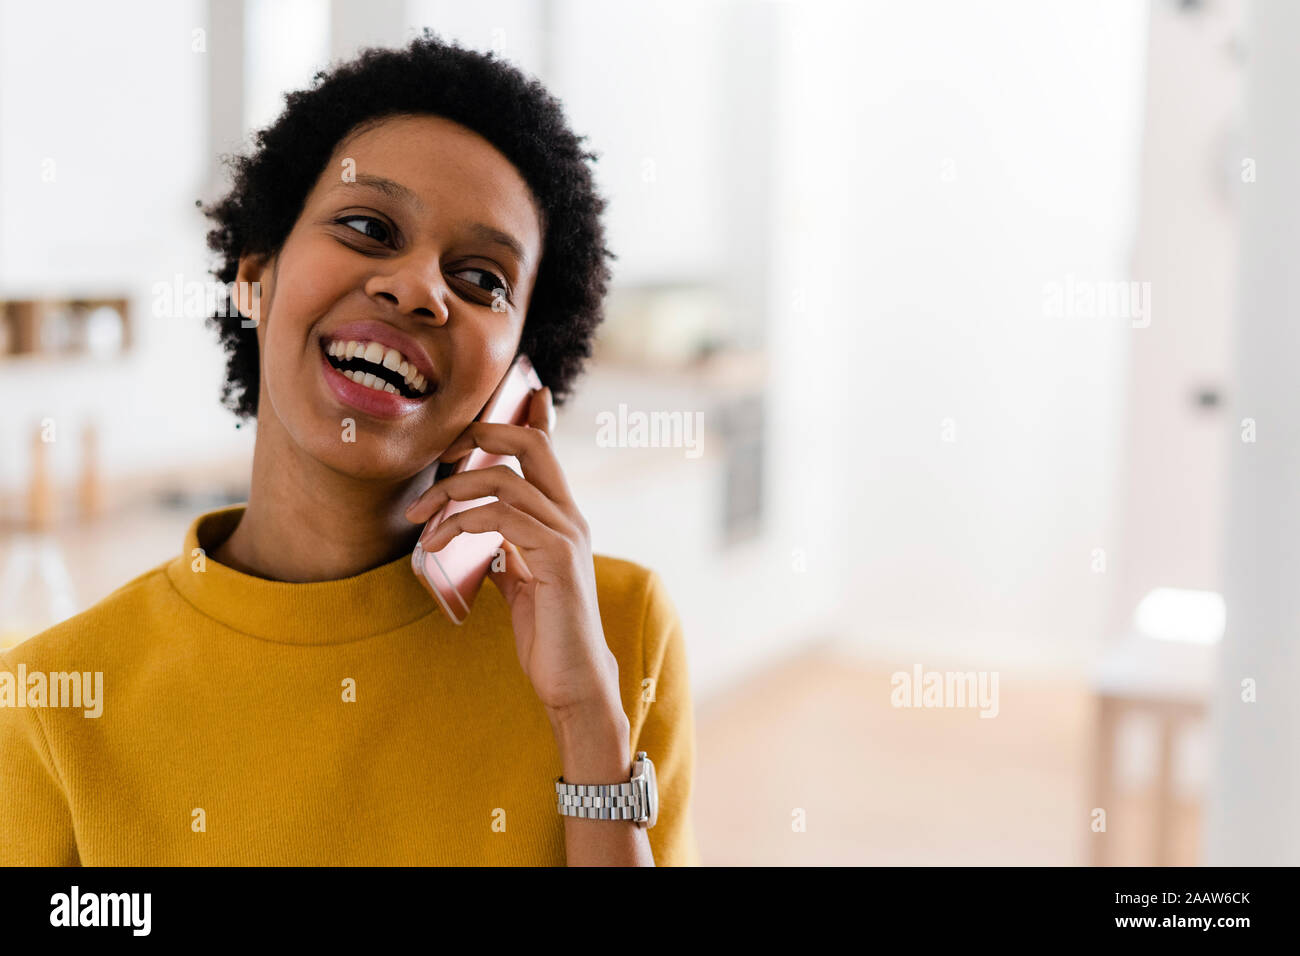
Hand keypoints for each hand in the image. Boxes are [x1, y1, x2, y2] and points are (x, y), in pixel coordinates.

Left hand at [404, 387, 622, 725]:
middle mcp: (569, 518)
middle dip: (482, 433)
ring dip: (452, 490)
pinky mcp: (556, 558)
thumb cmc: (548, 633)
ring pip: (504, 479)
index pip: (546, 450)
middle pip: (532, 444)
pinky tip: (438, 542)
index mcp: (562, 518)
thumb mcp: (519, 581)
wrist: (574, 680)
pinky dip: (460, 522)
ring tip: (420, 516)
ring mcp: (566, 535)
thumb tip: (471, 534)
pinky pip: (501, 517)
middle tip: (441, 454)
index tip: (484, 411)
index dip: (523, 416)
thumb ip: (503, 551)